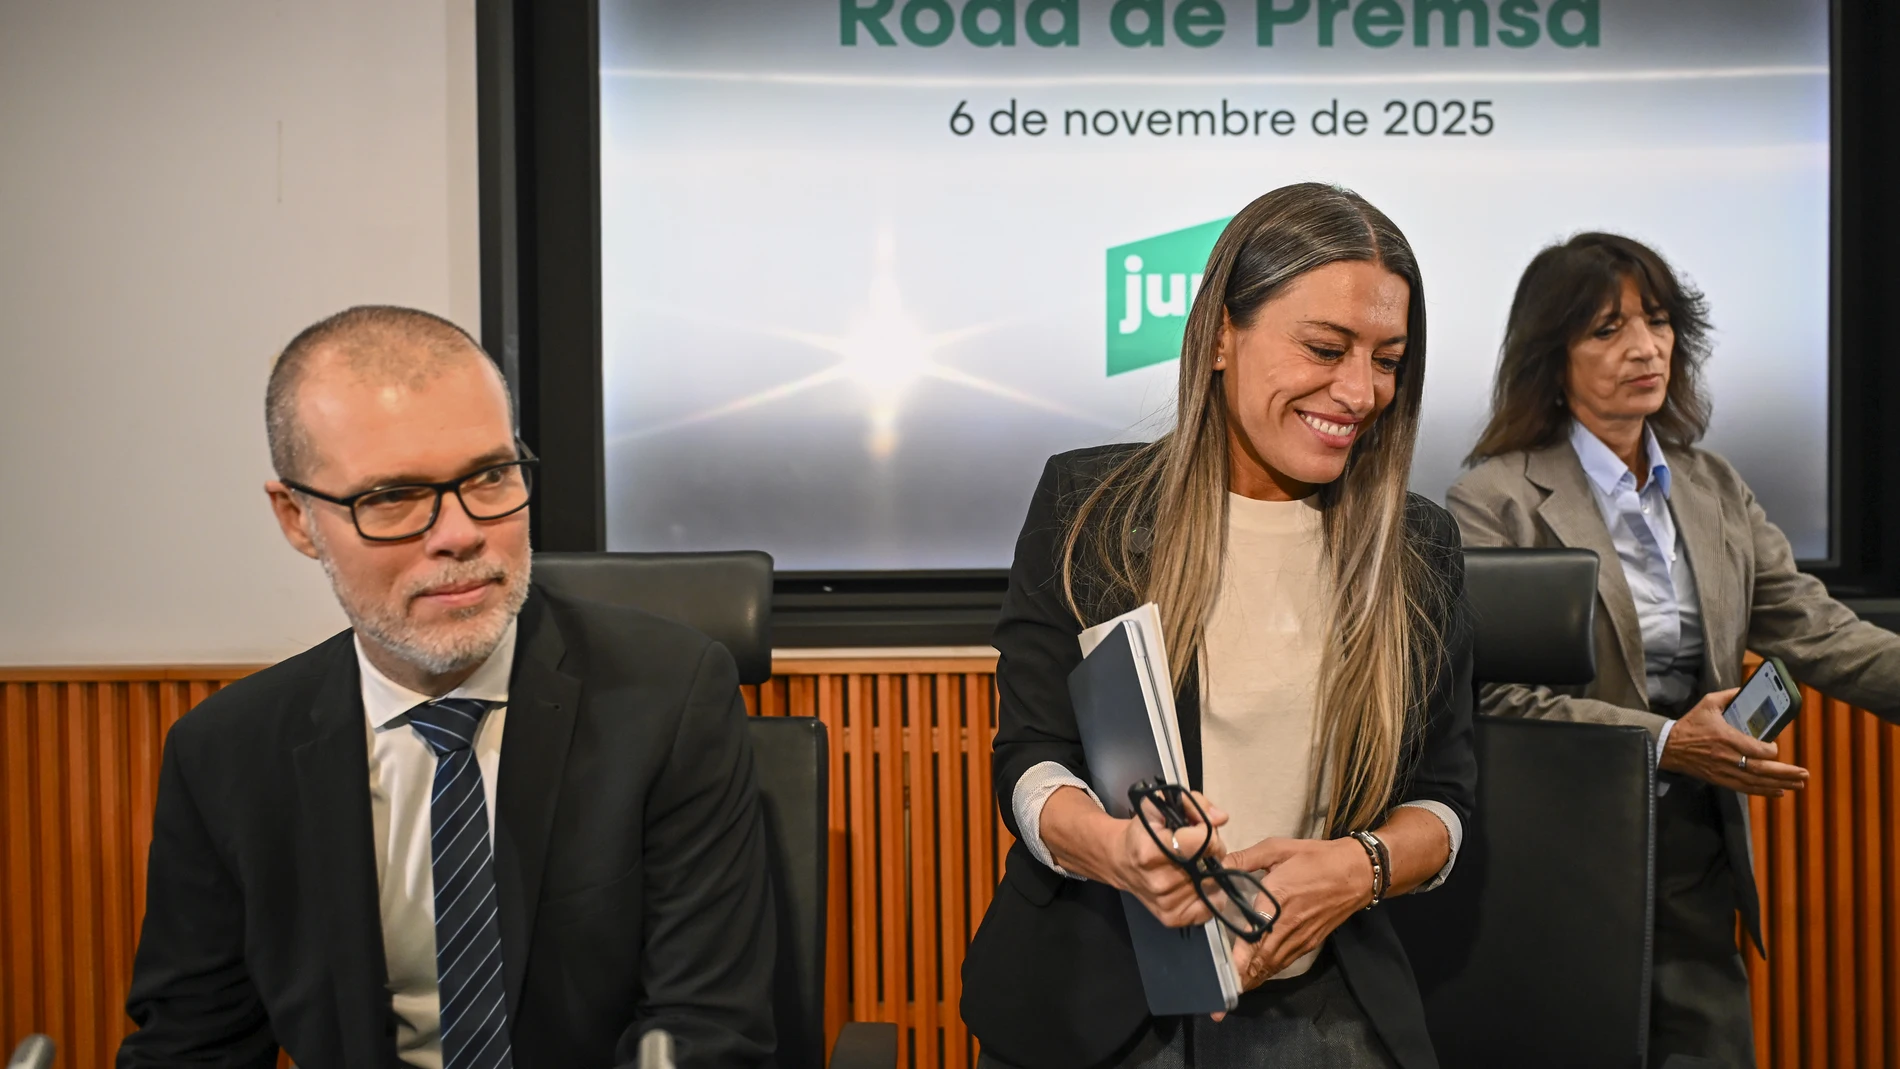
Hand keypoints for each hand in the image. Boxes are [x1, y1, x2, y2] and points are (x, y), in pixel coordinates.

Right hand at [1110, 794, 1231, 928]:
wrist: (1120, 861)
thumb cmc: (1143, 831)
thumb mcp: (1160, 806)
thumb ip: (1194, 804)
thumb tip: (1222, 818)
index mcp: (1152, 850)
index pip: (1203, 842)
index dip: (1208, 831)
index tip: (1199, 829)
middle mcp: (1159, 881)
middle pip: (1211, 865)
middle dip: (1212, 851)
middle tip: (1198, 847)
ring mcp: (1166, 903)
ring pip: (1215, 885)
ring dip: (1212, 872)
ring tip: (1195, 864)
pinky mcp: (1172, 918)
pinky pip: (1212, 907)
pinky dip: (1212, 893)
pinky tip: (1199, 882)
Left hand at [1216, 838, 1372, 1003]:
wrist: (1356, 873)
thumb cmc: (1315, 859)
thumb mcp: (1277, 849)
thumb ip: (1245, 859)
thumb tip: (1216, 866)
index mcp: (1277, 901)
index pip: (1254, 937)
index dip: (1239, 960)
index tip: (1224, 974)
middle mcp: (1288, 926)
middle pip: (1260, 961)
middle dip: (1240, 978)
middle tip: (1219, 995)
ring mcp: (1300, 938)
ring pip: (1272, 966)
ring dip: (1252, 979)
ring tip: (1231, 990)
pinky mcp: (1310, 943)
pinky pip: (1284, 962)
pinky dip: (1268, 971)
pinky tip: (1256, 974)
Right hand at [1659, 688, 1807, 795]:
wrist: (1670, 747)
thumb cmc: (1691, 724)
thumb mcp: (1708, 703)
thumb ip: (1729, 696)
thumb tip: (1747, 690)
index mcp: (1726, 737)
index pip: (1756, 749)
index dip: (1770, 750)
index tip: (1775, 747)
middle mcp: (1728, 757)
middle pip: (1761, 769)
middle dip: (1785, 773)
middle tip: (1804, 774)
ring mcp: (1724, 771)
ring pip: (1756, 782)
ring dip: (1780, 784)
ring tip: (1799, 784)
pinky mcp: (1720, 780)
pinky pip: (1745, 789)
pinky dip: (1763, 791)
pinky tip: (1779, 792)